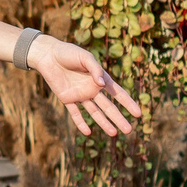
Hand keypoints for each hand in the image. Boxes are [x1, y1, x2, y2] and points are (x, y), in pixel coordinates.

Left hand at [24, 33, 142, 137]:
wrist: (48, 55)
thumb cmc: (69, 53)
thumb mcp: (85, 57)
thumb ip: (94, 69)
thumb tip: (101, 84)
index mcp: (100, 78)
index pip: (117, 93)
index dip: (128, 103)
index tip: (138, 114)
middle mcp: (92, 89)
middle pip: (108, 107)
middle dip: (118, 118)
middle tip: (128, 131)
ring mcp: (80, 95)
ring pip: (94, 113)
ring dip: (104, 123)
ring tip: (114, 134)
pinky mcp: (67, 99)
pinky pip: (75, 113)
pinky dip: (80, 123)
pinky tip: (87, 132)